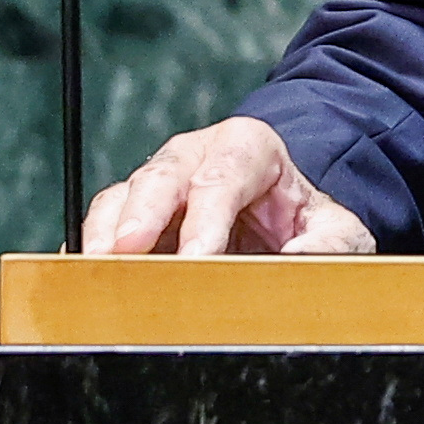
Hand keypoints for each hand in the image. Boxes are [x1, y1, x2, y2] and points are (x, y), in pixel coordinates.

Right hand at [83, 116, 375, 255]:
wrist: (289, 195)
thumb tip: (302, 263)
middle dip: (140, 217)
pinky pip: (106, 222)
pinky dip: (93, 247)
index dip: (205, 220)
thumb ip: (329, 244)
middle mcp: (196, 156)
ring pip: (123, 197)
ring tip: (97, 273)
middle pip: (161, 179)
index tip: (197, 258)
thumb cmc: (309, 208)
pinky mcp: (137, 209)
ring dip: (107, 235)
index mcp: (248, 147)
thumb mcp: (338, 224)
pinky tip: (85, 276)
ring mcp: (162, 181)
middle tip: (126, 255)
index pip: (223, 179)